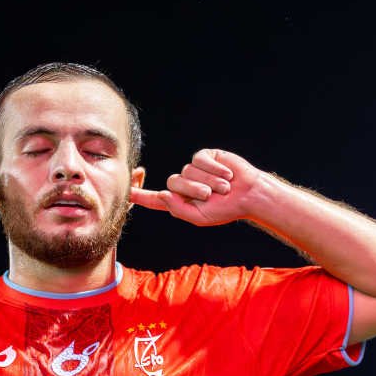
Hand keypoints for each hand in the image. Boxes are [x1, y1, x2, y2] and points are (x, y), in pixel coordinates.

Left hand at [130, 149, 259, 226]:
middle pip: (173, 183)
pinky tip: (227, 174)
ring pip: (188, 171)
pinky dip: (214, 169)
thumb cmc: (226, 209)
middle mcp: (183, 184)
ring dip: (208, 181)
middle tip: (212, 196)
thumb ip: (179, 209)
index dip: (140, 196)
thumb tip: (163, 194)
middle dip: (193, 190)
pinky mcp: (204, 157)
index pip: (155, 199)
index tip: (125, 193)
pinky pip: (200, 160)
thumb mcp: (201, 218)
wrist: (249, 194)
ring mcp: (193, 169)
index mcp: (180, 201)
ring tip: (223, 187)